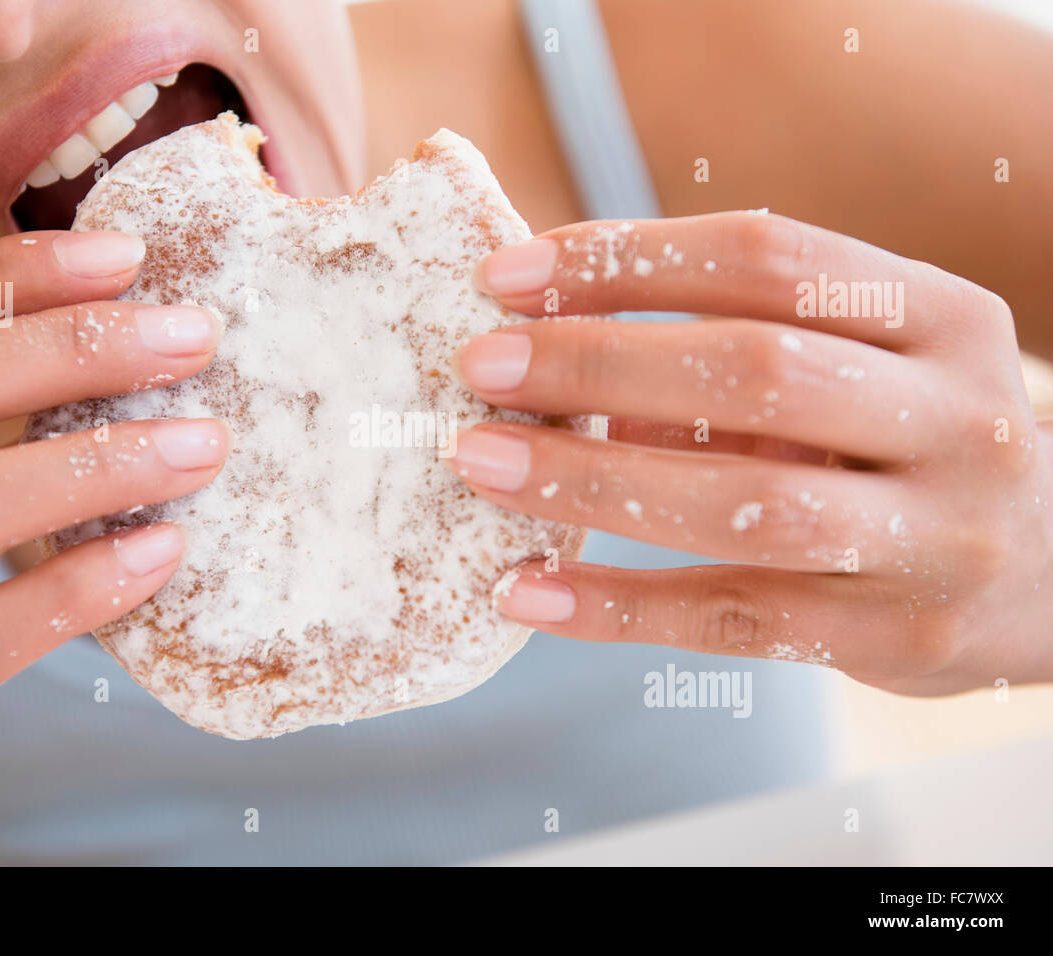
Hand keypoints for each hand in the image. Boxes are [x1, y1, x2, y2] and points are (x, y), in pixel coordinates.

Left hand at [450, 211, 1052, 694]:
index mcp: (941, 317)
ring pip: (748, 501)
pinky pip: (735, 619)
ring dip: (596, 477)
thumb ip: (732, 359)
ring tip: (484, 463)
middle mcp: (955, 417)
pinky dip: (618, 606)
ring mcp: (936, 536)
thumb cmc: (917, 450)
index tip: (510, 276)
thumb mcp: (859, 375)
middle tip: (482, 366)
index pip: (769, 258)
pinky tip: (526, 592)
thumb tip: (558, 358)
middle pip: (757, 369)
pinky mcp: (895, 638)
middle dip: (600, 360)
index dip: (629, 260)